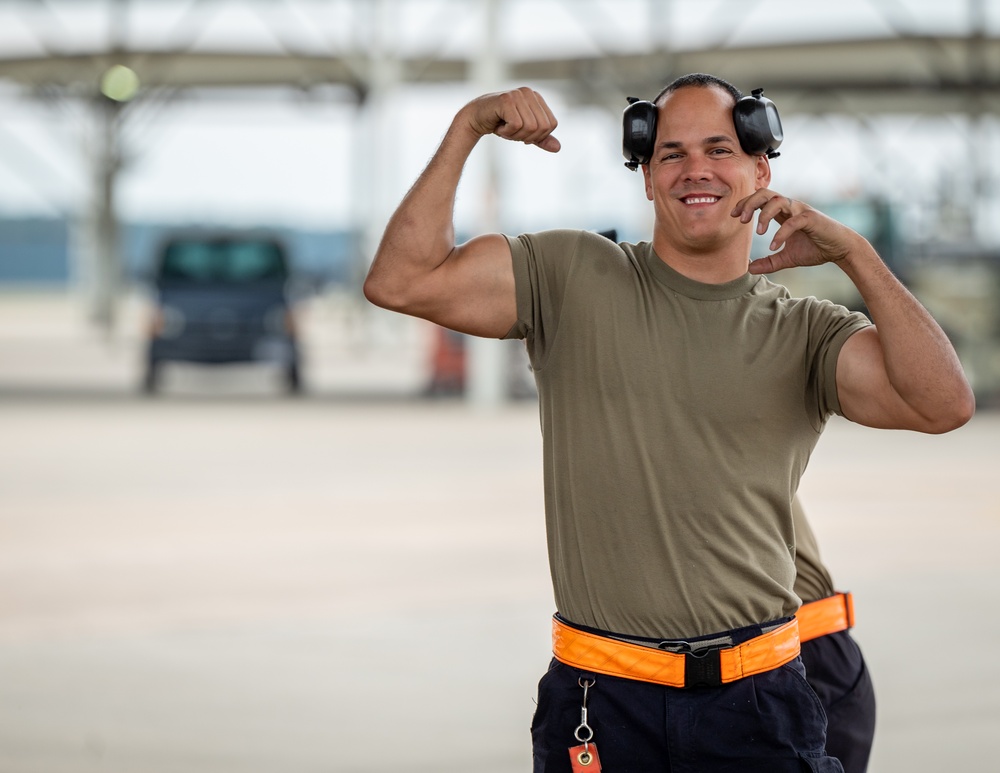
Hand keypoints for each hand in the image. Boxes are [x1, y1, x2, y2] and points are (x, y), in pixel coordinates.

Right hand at [463, 87, 560, 152]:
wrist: (476, 118)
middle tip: (512, 132)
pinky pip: (516, 125)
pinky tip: (499, 126)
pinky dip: (507, 132)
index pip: (551, 124)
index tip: (522, 132)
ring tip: (504, 128)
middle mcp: (529, 93)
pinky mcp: (506, 99)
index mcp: (537, 98)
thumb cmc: (501, 123)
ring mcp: (518, 94)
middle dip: (527, 136)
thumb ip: (541, 138)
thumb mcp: (524, 132)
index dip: (538, 136)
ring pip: (530, 127)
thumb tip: (558, 148)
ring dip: (515, 135)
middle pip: (542, 127)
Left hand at [732, 189, 867, 273]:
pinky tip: (774, 246)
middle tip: (740, 220)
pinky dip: (781, 233)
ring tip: (758, 232)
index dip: (745, 204)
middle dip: (749, 203)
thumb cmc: (815, 249)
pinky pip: (792, 222)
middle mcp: (791, 207)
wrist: (840, 250)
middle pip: (765, 193)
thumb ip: (769, 262)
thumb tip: (749, 269)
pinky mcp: (811, 219)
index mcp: (783, 212)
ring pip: (777, 201)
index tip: (734, 216)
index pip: (760, 200)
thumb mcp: (787, 258)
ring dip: (764, 214)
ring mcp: (801, 211)